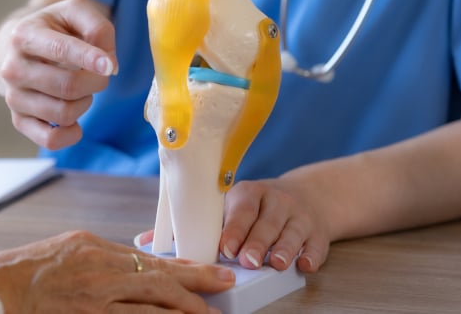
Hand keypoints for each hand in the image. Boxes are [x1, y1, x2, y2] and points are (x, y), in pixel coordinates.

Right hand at [0, 0, 116, 149]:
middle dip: (96, 82)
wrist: (24, 47)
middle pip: (68, 86)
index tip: (109, 66)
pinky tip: (76, 119)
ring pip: (64, 113)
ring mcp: (13, 97)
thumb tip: (107, 65)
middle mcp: (12, 68)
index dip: (88, 58)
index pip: (60, 50)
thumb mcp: (76, 11)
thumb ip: (98, 27)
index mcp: (24, 35)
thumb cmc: (56, 28)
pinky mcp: (18, 120)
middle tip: (99, 74)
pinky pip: (50, 140)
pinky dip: (72, 133)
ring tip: (81, 89)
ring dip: (85, 103)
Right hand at [0, 231, 232, 312]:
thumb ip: (98, 259)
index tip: (208, 269)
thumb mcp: (63, 251)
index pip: (147, 257)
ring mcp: (95, 296)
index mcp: (91, 246)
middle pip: (159, 275)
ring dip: (185, 309)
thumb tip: (132, 269)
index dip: (183, 264)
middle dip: (197, 280)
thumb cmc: (20, 274)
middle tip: (225, 283)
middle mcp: (98, 267)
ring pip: (152, 302)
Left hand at [131, 178, 330, 272]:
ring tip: (276, 264)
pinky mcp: (318, 232)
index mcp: (247, 194)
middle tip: (247, 260)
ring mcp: (298, 216)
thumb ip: (189, 227)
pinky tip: (305, 265)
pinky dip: (312, 255)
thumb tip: (143, 242)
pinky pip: (317, 244)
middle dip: (256, 242)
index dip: (233, 228)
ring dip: (283, 249)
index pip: (239, 210)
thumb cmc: (255, 208)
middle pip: (266, 223)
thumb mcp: (226, 209)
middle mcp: (274, 202)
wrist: (308, 197)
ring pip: (291, 233)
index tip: (225, 247)